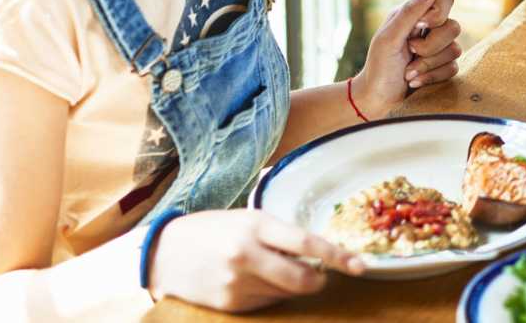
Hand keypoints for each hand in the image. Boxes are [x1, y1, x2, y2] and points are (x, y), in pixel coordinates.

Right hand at [146, 208, 364, 309]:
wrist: (164, 252)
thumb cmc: (212, 230)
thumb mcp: (247, 219)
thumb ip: (280, 234)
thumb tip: (318, 253)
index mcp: (256, 225)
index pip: (307, 242)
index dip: (338, 256)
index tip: (361, 265)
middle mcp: (247, 255)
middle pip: (302, 279)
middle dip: (318, 280)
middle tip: (318, 275)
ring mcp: (237, 283)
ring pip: (286, 294)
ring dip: (291, 286)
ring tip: (269, 270)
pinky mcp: (229, 305)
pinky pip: (266, 305)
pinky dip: (269, 295)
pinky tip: (252, 282)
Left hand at [355, 0, 461, 116]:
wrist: (377, 99)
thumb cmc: (379, 66)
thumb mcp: (389, 37)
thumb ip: (410, 12)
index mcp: (416, 15)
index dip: (438, 13)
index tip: (421, 26)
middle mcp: (430, 29)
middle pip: (453, 26)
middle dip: (430, 46)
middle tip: (410, 52)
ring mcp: (438, 49)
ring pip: (455, 49)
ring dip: (428, 65)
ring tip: (409, 72)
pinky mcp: (443, 67)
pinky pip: (453, 68)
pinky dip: (431, 76)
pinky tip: (416, 81)